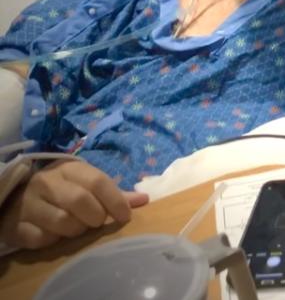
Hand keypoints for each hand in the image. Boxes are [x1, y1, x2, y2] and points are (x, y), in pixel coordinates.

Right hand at [0, 159, 148, 249]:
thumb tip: (144, 200)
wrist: (17, 199)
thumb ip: (114, 193)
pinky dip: (53, 241)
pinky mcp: (16, 225)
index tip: (125, 217)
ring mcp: (29, 203)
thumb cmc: (62, 191)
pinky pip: (41, 238)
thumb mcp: (86, 184)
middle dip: (95, 216)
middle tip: (97, 222)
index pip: (98, 181)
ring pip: (61, 221)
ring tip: (77, 228)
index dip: (115, 201)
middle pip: (80, 201)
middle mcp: (48, 182)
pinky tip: (56, 235)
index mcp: (70, 169)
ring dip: (76, 230)